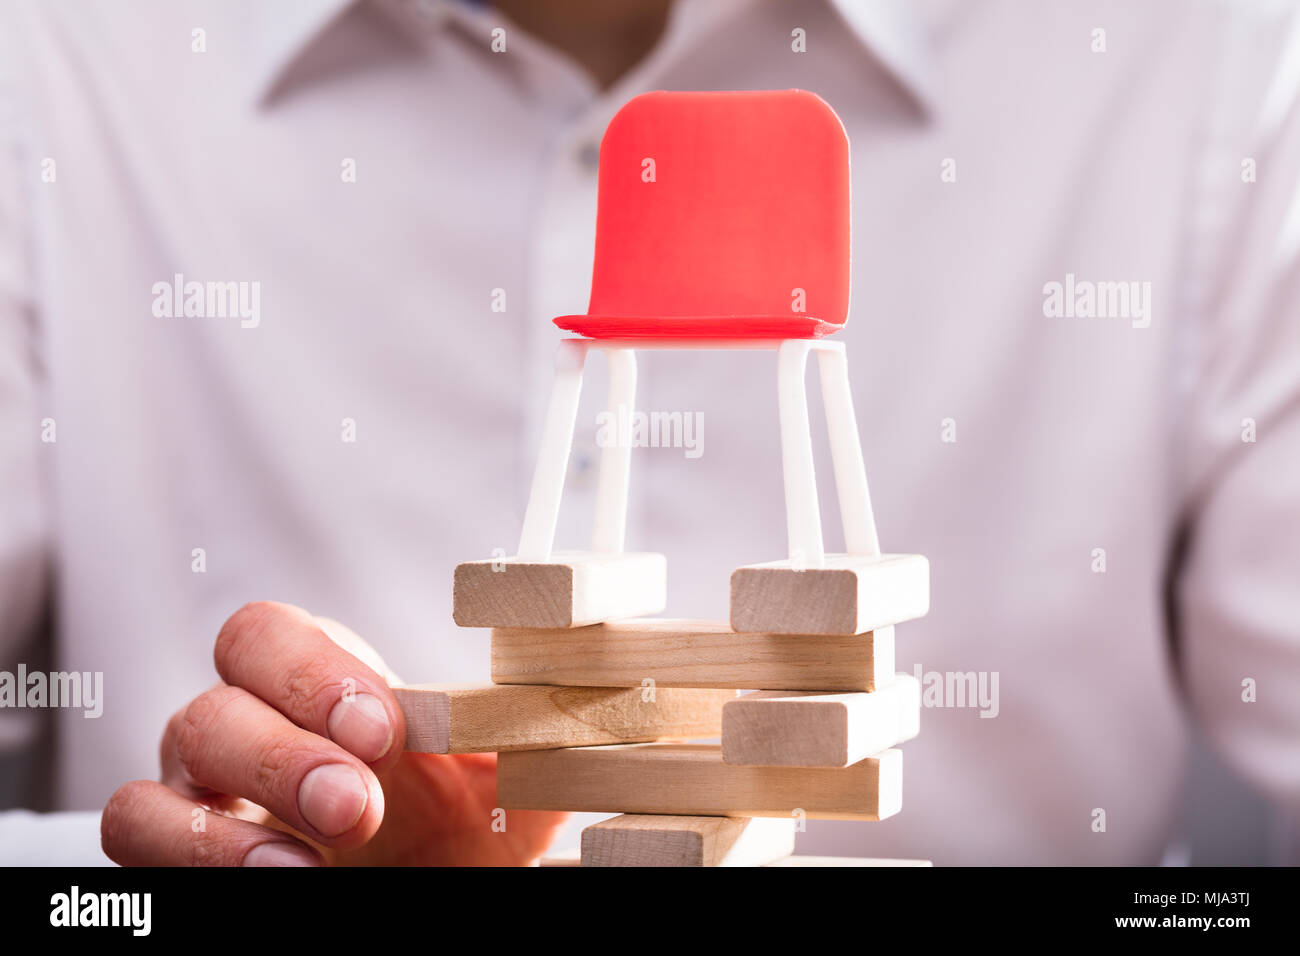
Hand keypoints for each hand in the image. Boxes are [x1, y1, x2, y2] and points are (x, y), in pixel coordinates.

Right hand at [100, 601, 566, 864]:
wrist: (435, 896)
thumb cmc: (458, 839)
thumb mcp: (504, 793)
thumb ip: (531, 745)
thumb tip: (590, 712)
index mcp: (318, 693)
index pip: (268, 636)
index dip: (314, 672)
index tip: (385, 729)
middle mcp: (244, 737)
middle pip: (211, 707)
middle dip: (282, 756)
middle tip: (355, 806)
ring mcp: (200, 806)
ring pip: (151, 790)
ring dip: (224, 831)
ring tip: (303, 868)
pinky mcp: (173, 868)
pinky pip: (135, 848)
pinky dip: (191, 868)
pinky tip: (276, 883)